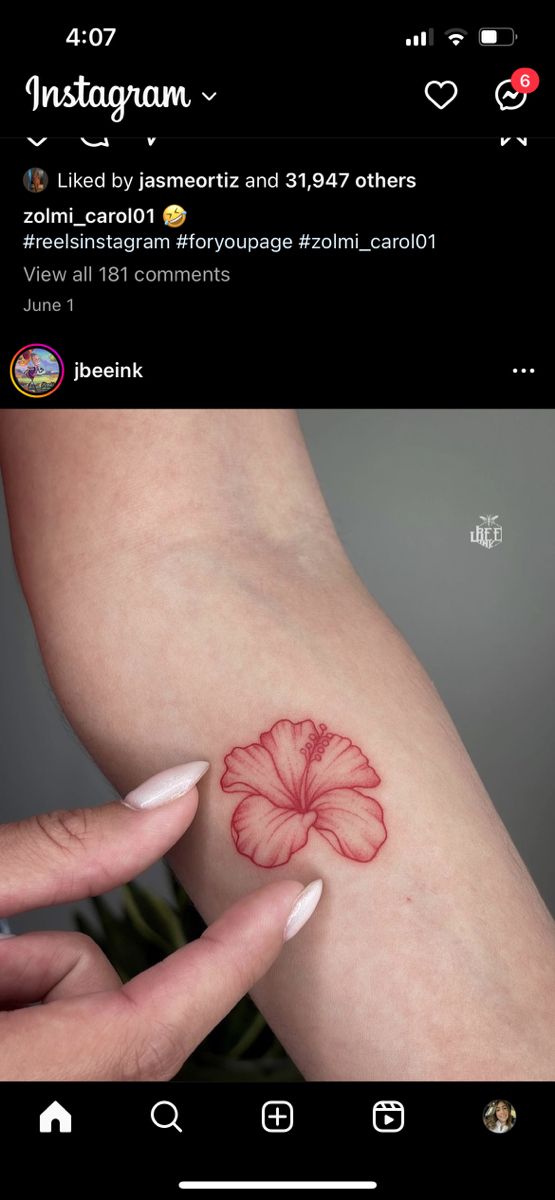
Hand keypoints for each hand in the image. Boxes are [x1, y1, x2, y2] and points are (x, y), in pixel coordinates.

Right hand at [0, 761, 322, 1079]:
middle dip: (70, 965)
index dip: (232, 959)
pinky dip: (30, 1003)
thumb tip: (173, 799)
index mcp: (11, 1076)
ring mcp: (33, 1109)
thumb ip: (58, 850)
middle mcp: (31, 1111)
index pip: (149, 1027)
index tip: (293, 901)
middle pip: (126, 1030)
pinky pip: (65, 1045)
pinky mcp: (34, 1093)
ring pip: (93, 1032)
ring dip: (39, 981)